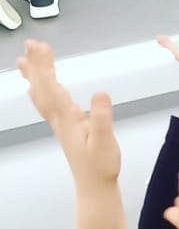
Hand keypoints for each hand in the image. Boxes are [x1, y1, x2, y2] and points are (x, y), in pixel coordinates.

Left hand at [17, 41, 120, 189]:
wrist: (94, 185)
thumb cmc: (101, 166)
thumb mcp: (106, 142)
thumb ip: (101, 118)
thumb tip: (100, 93)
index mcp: (68, 118)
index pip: (53, 86)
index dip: (46, 66)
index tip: (42, 47)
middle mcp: (59, 118)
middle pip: (43, 87)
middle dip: (38, 65)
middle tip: (32, 44)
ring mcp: (59, 123)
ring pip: (41, 95)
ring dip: (33, 76)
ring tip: (23, 60)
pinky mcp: (63, 127)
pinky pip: (45, 104)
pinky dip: (38, 91)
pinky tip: (35, 87)